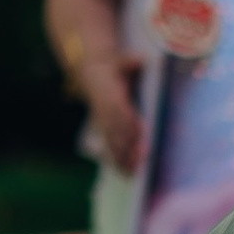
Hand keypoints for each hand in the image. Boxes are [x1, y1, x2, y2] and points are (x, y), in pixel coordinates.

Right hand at [79, 57, 145, 175]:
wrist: (90, 72)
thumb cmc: (113, 66)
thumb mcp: (122, 60)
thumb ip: (131, 62)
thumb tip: (141, 60)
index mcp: (111, 93)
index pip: (121, 110)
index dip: (131, 122)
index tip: (143, 133)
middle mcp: (105, 110)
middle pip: (117, 131)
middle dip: (129, 147)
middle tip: (142, 162)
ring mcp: (102, 120)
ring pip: (112, 142)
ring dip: (122, 158)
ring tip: (133, 174)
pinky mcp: (103, 128)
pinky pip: (108, 145)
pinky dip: (116, 159)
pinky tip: (124, 173)